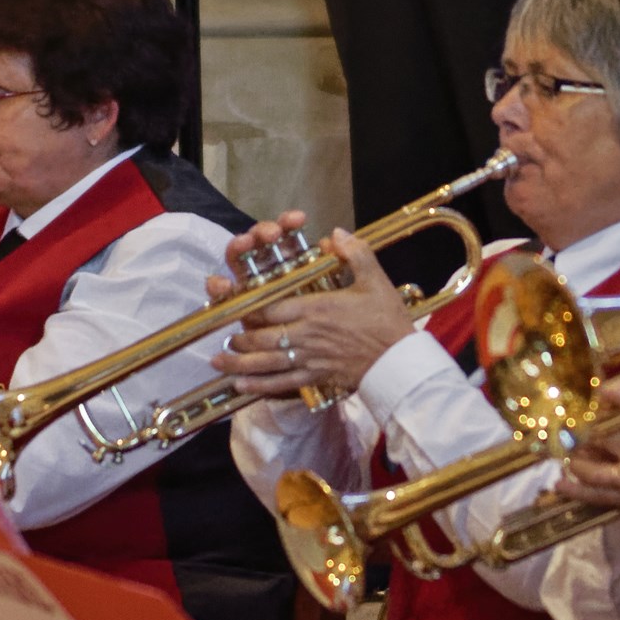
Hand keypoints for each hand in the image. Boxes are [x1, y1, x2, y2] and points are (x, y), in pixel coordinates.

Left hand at [213, 226, 411, 398]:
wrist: (400, 361)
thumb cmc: (387, 319)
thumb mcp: (375, 279)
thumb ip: (354, 252)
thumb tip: (335, 233)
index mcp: (316, 307)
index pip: (271, 307)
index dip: (248, 307)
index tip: (233, 305)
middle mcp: (306, 334)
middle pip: (262, 335)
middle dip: (239, 335)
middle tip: (226, 335)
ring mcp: (309, 358)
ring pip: (265, 361)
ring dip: (239, 362)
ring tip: (219, 361)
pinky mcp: (316, 377)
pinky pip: (282, 383)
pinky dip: (259, 385)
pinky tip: (241, 386)